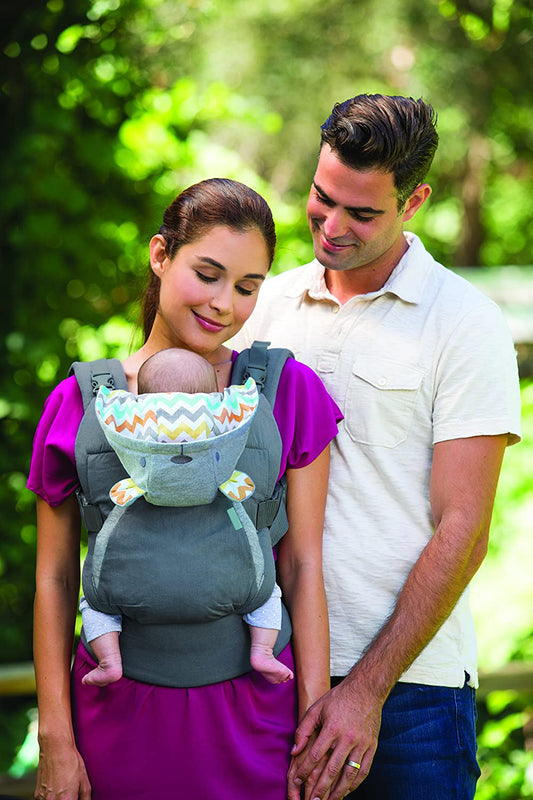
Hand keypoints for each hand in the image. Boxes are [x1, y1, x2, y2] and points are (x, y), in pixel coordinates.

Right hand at [34, 741, 90, 799]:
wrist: (55, 747)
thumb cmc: (71, 762)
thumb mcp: (85, 780)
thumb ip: (85, 798)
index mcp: (66, 799)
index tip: (76, 797)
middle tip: (72, 792)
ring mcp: (43, 799)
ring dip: (59, 799)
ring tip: (64, 788)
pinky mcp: (37, 795)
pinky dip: (51, 797)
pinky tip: (56, 786)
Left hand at [287, 675, 382, 799]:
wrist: (366, 690)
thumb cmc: (338, 699)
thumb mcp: (317, 708)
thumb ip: (304, 730)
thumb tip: (294, 752)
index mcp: (332, 728)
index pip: (316, 755)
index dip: (305, 770)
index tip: (297, 781)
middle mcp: (348, 738)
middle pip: (332, 770)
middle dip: (321, 788)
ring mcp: (362, 744)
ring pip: (349, 774)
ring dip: (339, 791)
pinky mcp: (372, 747)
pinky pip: (363, 770)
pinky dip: (355, 783)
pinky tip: (347, 791)